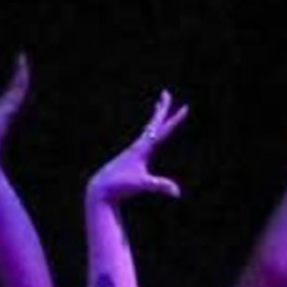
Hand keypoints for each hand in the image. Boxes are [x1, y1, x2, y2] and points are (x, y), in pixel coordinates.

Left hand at [85, 90, 189, 205]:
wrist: (100, 189)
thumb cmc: (120, 186)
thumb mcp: (142, 185)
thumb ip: (159, 186)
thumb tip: (177, 192)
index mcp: (142, 148)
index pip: (163, 130)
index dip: (175, 120)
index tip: (186, 107)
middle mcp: (138, 145)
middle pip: (153, 123)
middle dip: (162, 109)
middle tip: (166, 93)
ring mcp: (134, 150)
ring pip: (148, 129)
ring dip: (155, 117)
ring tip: (159, 106)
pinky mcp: (130, 157)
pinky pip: (144, 138)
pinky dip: (150, 131)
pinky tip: (150, 133)